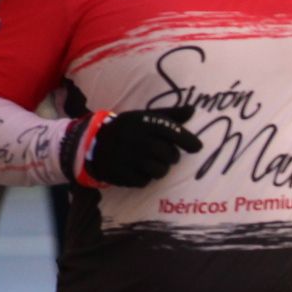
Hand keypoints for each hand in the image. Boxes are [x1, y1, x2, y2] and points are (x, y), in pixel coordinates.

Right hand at [61, 105, 201, 187]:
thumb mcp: (146, 117)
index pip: (170, 130)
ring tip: (154, 163)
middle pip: (168, 154)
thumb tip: (193, 110)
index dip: (187, 140)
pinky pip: (143, 182)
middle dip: (172, 157)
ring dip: (161, 169)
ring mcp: (125, 157)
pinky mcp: (118, 173)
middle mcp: (134, 138)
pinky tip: (139, 170)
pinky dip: (145, 178)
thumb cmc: (128, 129)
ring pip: (159, 170)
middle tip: (168, 156)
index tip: (197, 147)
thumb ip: (170, 115)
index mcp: (141, 122)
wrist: (93, 142)